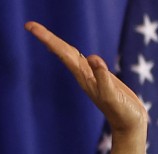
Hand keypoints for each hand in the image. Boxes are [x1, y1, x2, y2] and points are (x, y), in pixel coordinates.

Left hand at [25, 21, 145, 135]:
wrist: (128, 125)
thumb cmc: (122, 112)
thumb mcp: (112, 94)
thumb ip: (103, 77)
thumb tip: (93, 58)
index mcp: (83, 76)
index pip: (62, 52)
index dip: (47, 38)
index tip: (30, 27)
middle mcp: (83, 75)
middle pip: (62, 51)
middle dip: (46, 37)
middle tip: (29, 25)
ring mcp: (90, 77)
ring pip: (70, 56)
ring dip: (56, 44)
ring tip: (43, 35)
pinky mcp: (100, 78)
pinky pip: (83, 61)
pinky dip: (73, 53)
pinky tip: (71, 53)